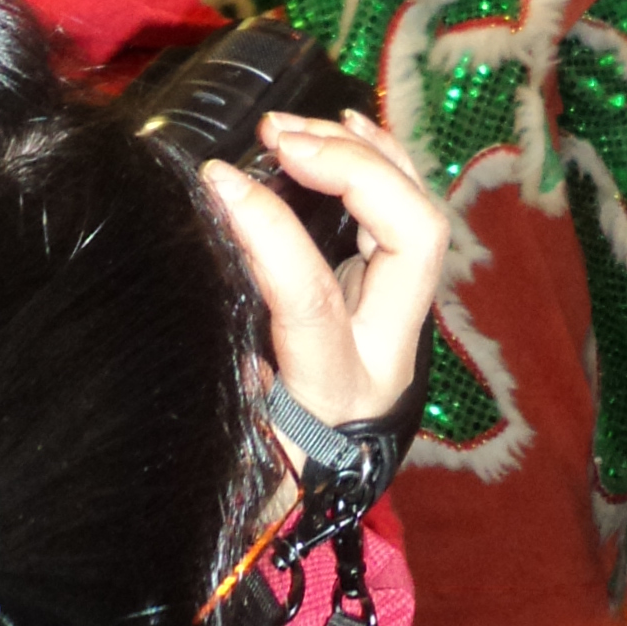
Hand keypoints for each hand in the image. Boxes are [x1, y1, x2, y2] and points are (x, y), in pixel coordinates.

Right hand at [203, 107, 448, 446]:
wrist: (308, 502)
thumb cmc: (253, 464)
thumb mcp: (228, 418)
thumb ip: (218, 339)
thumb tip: (206, 232)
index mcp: (337, 391)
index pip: (316, 298)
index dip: (268, 229)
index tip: (217, 179)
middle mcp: (388, 351)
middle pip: (415, 239)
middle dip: (354, 169)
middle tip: (278, 136)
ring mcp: (402, 319)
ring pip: (420, 215)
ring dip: (362, 151)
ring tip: (296, 123)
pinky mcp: (392, 295)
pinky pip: (405, 212)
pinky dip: (378, 160)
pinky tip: (348, 124)